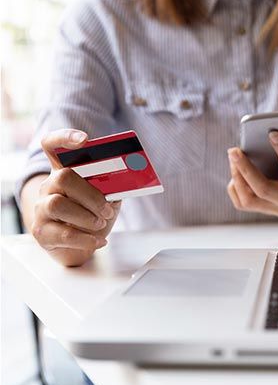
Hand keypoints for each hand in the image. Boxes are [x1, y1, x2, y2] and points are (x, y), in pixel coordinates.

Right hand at [31, 129, 120, 265]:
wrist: (80, 246)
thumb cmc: (94, 216)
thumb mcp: (108, 198)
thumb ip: (113, 187)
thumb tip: (130, 179)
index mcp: (65, 171)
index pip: (53, 145)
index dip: (64, 138)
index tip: (85, 140)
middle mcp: (49, 186)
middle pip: (63, 177)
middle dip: (91, 194)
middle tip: (107, 209)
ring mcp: (41, 208)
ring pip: (57, 204)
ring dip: (86, 216)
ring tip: (100, 223)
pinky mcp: (42, 232)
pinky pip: (62, 233)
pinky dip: (86, 238)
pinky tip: (100, 240)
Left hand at [227, 131, 277, 225]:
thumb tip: (274, 139)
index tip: (272, 133)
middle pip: (263, 188)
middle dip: (245, 168)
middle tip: (233, 150)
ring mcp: (275, 209)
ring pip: (249, 200)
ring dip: (237, 178)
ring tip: (233, 158)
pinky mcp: (265, 212)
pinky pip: (242, 204)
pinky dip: (235, 188)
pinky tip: (235, 172)